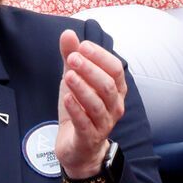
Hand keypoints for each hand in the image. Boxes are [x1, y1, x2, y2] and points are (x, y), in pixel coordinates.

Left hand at [53, 30, 127, 180]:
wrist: (77, 149)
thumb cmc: (80, 111)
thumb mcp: (74, 81)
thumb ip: (72, 58)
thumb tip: (68, 33)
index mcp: (116, 90)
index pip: (115, 68)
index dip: (100, 56)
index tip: (81, 46)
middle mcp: (114, 106)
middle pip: (108, 85)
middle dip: (90, 69)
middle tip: (72, 58)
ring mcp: (104, 123)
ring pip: (97, 104)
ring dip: (82, 88)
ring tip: (68, 75)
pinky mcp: (89, 138)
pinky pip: (85, 123)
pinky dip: (76, 109)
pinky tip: (66, 98)